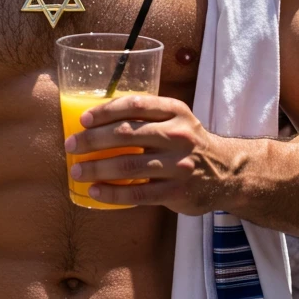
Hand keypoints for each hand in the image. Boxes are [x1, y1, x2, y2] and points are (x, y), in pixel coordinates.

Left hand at [64, 94, 227, 213]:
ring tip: (76, 171)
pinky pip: (138, 194)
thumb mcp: (176, 120)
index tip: (83, 120)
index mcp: (175, 112)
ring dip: (97, 168)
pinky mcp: (177, 192)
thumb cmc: (188, 142)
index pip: (135, 104)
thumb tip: (96, 120)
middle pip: (127, 135)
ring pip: (129, 166)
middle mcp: (179, 135)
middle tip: (72, 145)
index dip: (105, 111)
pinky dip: (112, 193)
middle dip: (93, 140)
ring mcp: (179, 165)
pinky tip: (95, 191)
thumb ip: (145, 117)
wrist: (226, 172)